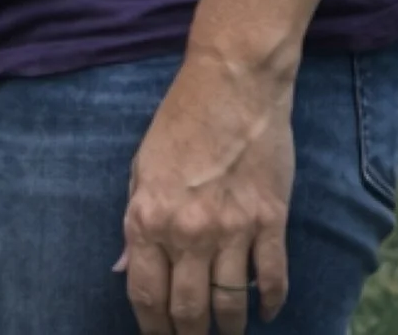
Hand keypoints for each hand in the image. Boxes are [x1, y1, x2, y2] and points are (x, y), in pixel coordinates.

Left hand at [119, 55, 295, 332]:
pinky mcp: (270, 222)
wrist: (231, 87)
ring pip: (230, 302)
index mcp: (148, 216)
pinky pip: (272, 278)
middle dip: (189, 334)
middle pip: (188, 308)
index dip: (151, 326)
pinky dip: (270, 301)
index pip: (146, 292)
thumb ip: (135, 221)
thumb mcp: (141, 167)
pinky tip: (266, 312)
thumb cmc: (180, 122)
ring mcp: (232, 229)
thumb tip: (124, 268)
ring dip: (229, 327)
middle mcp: (188, 230)